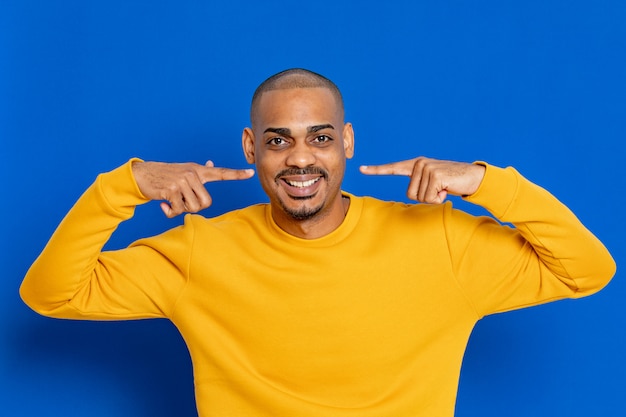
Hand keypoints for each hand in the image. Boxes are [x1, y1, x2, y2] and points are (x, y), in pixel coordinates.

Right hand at [132, 160, 254, 216]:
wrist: (142, 175)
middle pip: (206, 203)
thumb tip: (211, 164)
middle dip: (195, 207)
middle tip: (182, 202)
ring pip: (193, 208)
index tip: (251, 173)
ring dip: (181, 210)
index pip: (221, 173)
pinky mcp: (171, 190)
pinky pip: (177, 210)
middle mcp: (192, 174)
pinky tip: (163, 204)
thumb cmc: (166, 176)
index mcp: (198, 171)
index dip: (237, 175)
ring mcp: (182, 181)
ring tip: (172, 201)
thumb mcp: (185, 171)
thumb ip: (200, 171)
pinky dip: (170, 212)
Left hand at [360, 157, 484, 203]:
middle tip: (438, 190)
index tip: (362, 169)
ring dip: (433, 198)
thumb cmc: (450, 183)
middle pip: (410, 194)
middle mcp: (419, 164)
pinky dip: (439, 198)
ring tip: (443, 188)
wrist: (472, 177)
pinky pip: (430, 198)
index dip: (377, 170)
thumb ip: (419, 187)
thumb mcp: (431, 184)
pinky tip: (447, 189)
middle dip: (425, 197)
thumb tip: (413, 196)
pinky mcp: (435, 175)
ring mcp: (427, 168)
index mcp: (415, 165)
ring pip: (420, 197)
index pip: (393, 168)